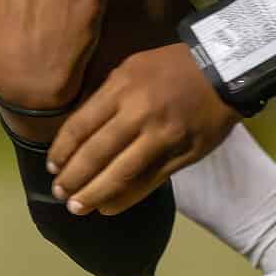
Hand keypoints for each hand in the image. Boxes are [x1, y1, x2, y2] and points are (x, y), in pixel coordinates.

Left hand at [47, 44, 242, 213]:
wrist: (223, 70)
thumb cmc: (172, 67)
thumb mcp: (132, 68)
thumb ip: (107, 97)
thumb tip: (80, 132)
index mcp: (121, 88)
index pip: (81, 126)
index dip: (63, 151)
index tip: (52, 167)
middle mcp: (139, 113)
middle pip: (96, 154)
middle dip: (74, 178)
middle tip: (60, 193)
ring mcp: (162, 137)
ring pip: (121, 173)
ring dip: (95, 194)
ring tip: (78, 207)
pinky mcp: (182, 155)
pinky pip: (149, 182)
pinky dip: (126, 197)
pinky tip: (109, 207)